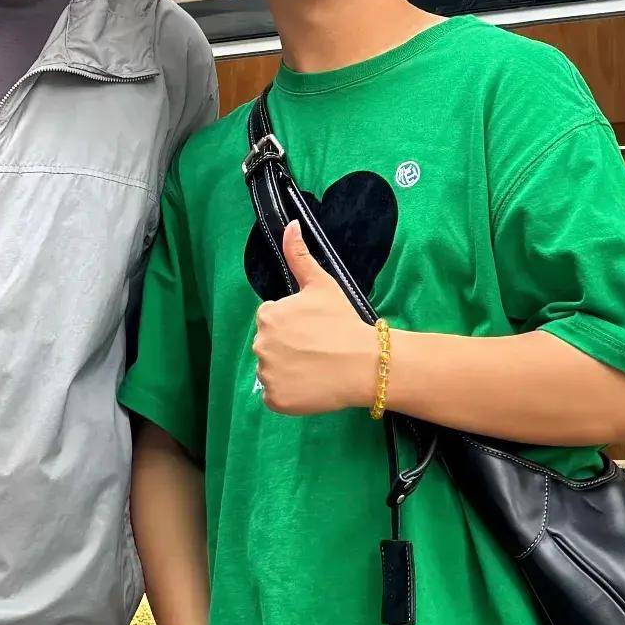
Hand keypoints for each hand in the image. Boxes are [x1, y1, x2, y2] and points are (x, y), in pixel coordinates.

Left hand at [252, 220, 376, 414]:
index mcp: (268, 315)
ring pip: (271, 371)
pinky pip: (275, 396)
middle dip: (288, 347)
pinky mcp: (275, 399)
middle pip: (270, 345)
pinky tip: (310, 386)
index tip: (314, 330)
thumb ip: (299, 255)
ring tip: (316, 367)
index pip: (272, 320)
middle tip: (317, 349)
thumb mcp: (321, 284)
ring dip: (288, 371)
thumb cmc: (343, 322)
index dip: (294, 326)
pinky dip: (289, 394)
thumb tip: (290, 224)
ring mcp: (266, 374)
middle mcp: (260, 344)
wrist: (365, 364)